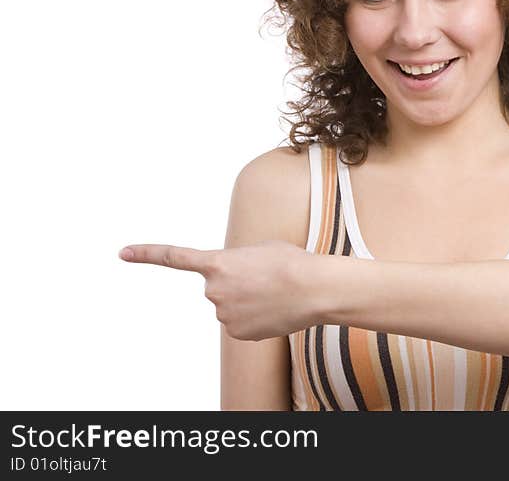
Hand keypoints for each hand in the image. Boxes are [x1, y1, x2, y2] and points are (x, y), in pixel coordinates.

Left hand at [118, 239, 323, 340]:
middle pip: (217, 286)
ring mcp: (224, 314)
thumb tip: (236, 282)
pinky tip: (272, 310)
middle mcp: (214, 290)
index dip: (146, 254)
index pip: (175, 257)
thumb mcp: (260, 249)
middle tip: (262, 277)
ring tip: (272, 293)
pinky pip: (240, 323)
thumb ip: (237, 261)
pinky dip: (254, 317)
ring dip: (247, 300)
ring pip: (229, 306)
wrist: (313, 289)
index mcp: (218, 263)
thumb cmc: (291, 262)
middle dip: (235, 282)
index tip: (122, 252)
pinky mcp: (237, 333)